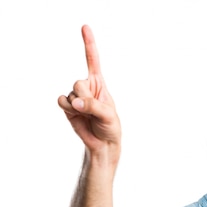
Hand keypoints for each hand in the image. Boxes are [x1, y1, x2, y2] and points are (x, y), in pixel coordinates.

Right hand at [58, 25, 120, 154]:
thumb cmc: (110, 127)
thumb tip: (76, 103)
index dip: (89, 44)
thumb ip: (93, 106)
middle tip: (92, 110)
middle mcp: (86, 87)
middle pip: (78, 82)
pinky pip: (62, 102)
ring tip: (87, 116)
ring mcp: (77, 97)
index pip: (93, 60)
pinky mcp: (68, 107)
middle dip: (85, 97)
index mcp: (99, 84)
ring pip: (71, 94)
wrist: (102, 143)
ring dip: (78, 107)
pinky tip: (74, 114)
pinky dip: (67, 107)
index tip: (85, 27)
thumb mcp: (108, 115)